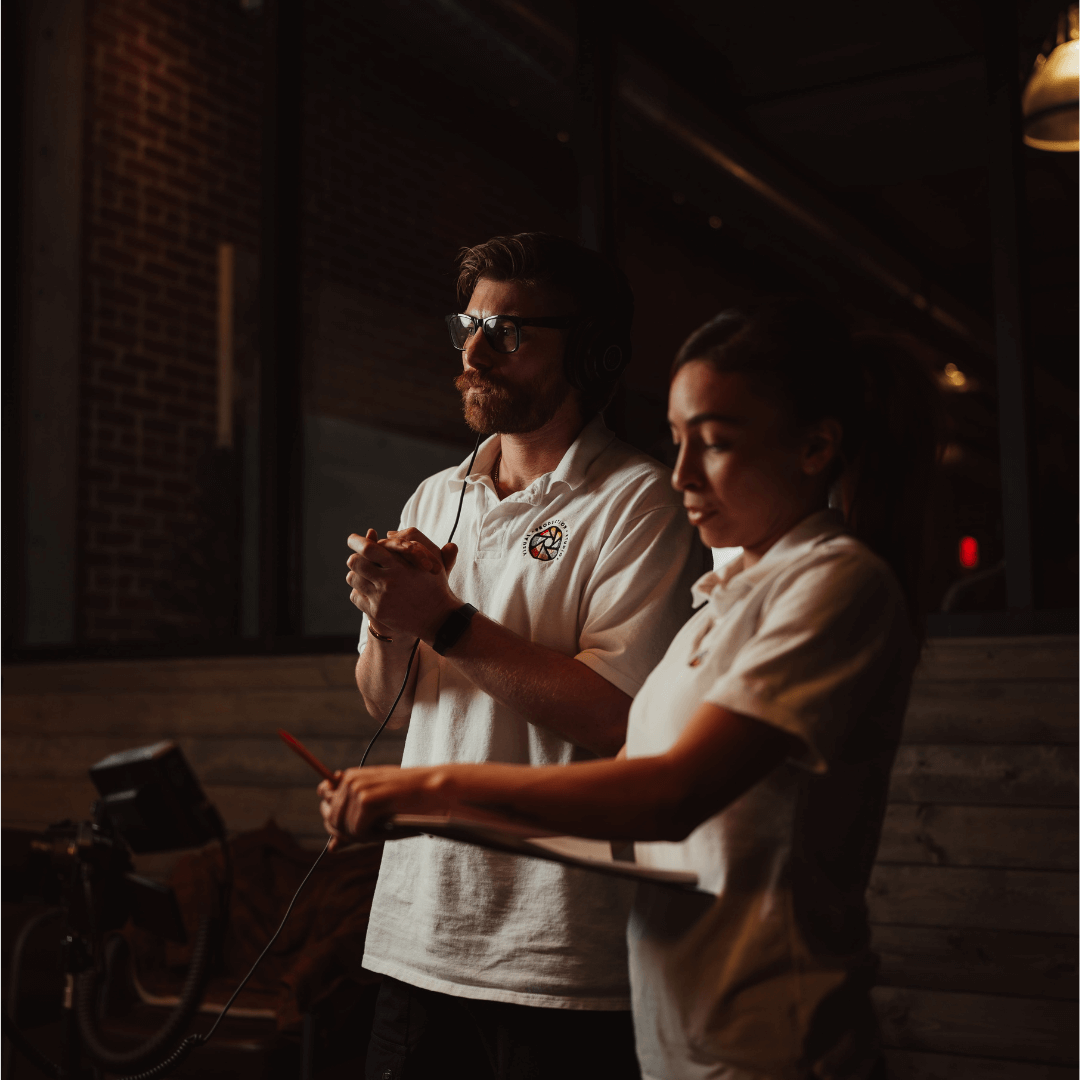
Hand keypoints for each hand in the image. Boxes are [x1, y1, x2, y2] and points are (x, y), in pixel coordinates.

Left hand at [318, 765, 449, 849]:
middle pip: (331, 820)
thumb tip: (331, 848)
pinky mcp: (366, 799)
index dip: (338, 824)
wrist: (435, 790)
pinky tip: (388, 828)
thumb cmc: (409, 801)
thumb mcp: (377, 813)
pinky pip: (356, 832)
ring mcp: (357, 788)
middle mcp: (350, 779)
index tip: (360, 829)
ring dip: (363, 836)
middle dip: (350, 833)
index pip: (326, 805)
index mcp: (350, 776)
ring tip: (385, 828)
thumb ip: (352, 827)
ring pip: (342, 828)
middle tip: (376, 832)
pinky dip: (372, 837)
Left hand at [345, 529, 460, 638]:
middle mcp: (389, 581)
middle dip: (355, 558)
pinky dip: (359, 591)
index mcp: (400, 566)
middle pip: (355, 562)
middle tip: (357, 559)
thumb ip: (411, 543)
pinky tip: (368, 590)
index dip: (356, 542)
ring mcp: (381, 598)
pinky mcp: (377, 612)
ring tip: (364, 575)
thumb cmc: (435, 585)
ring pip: (353, 579)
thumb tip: (388, 533)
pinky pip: (355, 596)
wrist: (438, 618)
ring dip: (356, 574)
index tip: (352, 539)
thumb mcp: (430, 561)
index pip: (369, 549)